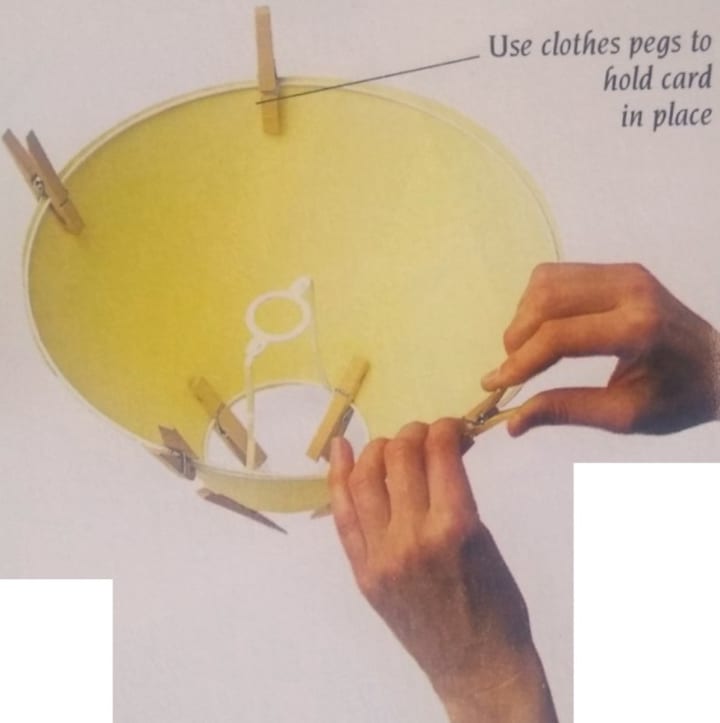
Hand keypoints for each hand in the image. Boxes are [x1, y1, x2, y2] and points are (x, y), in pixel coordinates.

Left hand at [329, 419, 556, 722]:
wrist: (476, 665)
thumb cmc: (495, 603)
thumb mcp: (485, 538)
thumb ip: (455, 494)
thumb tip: (437, 452)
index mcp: (455, 526)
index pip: (438, 452)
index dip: (445, 428)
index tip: (451, 428)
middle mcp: (412, 536)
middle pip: (398, 458)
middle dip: (414, 434)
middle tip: (426, 436)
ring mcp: (381, 556)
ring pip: (363, 479)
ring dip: (378, 450)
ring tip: (392, 446)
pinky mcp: (362, 573)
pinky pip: (343, 516)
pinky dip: (338, 478)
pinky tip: (339, 451)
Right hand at [482, 263, 719, 434]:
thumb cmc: (678, 399)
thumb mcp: (625, 416)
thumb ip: (566, 411)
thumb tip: (512, 422)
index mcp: (637, 330)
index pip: (559, 337)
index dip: (519, 362)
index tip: (494, 384)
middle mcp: (630, 290)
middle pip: (546, 300)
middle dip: (517, 336)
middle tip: (511, 369)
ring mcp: (625, 273)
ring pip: (547, 281)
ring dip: (524, 316)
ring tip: (527, 350)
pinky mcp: (620, 269)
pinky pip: (561, 274)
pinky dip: (539, 301)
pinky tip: (544, 327)